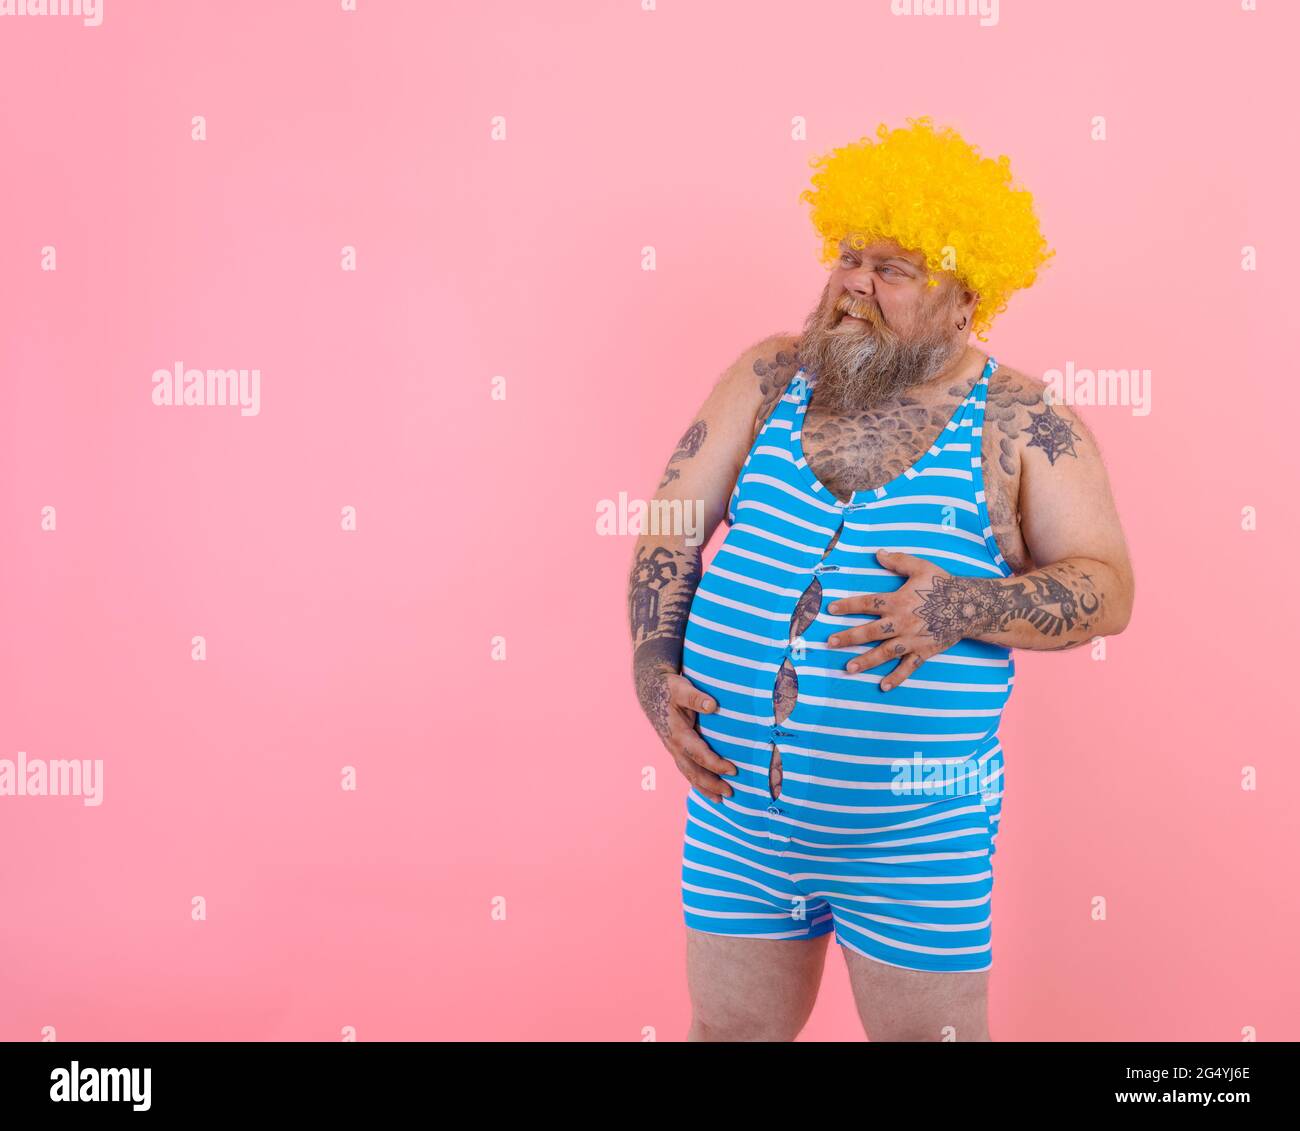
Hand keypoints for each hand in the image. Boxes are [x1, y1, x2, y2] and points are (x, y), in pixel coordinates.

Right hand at [635, 662, 737, 801]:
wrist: (651, 690)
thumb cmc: (669, 688)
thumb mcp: (681, 688)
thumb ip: (696, 697)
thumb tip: (713, 705)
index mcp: (678, 733)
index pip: (699, 754)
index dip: (716, 764)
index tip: (734, 771)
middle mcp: (674, 746)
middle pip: (693, 771)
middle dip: (711, 784)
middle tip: (731, 792)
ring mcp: (674, 750)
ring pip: (689, 774)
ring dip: (704, 788)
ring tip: (721, 800)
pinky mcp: (676, 750)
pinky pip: (687, 770)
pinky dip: (698, 782)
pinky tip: (709, 791)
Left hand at [824, 550, 962, 691]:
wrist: (970, 606)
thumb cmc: (943, 585)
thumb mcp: (921, 568)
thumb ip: (898, 561)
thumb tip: (878, 553)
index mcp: (898, 601)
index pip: (867, 604)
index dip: (848, 606)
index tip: (831, 609)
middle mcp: (901, 623)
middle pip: (870, 632)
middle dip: (849, 637)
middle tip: (830, 643)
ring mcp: (912, 640)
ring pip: (884, 653)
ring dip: (866, 661)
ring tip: (849, 668)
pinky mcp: (924, 651)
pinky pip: (909, 667)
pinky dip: (897, 677)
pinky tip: (884, 686)